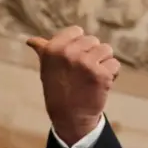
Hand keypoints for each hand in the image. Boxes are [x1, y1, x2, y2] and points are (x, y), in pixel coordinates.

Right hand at [27, 26, 120, 145]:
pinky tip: (101, 83)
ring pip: (107, 50)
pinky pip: (115, 64)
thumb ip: (44, 51)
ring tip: (93, 76)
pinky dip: (112, 74)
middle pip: (94, 41)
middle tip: (84, 72)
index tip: (75, 59)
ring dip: (104, 62)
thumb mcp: (47, 68)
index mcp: (53, 48)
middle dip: (93, 55)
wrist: (70, 116)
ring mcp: (86, 63)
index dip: (81, 45)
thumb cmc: (59, 89)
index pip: (77, 31)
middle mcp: (69, 53)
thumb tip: (32, 41)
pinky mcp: (102, 75)